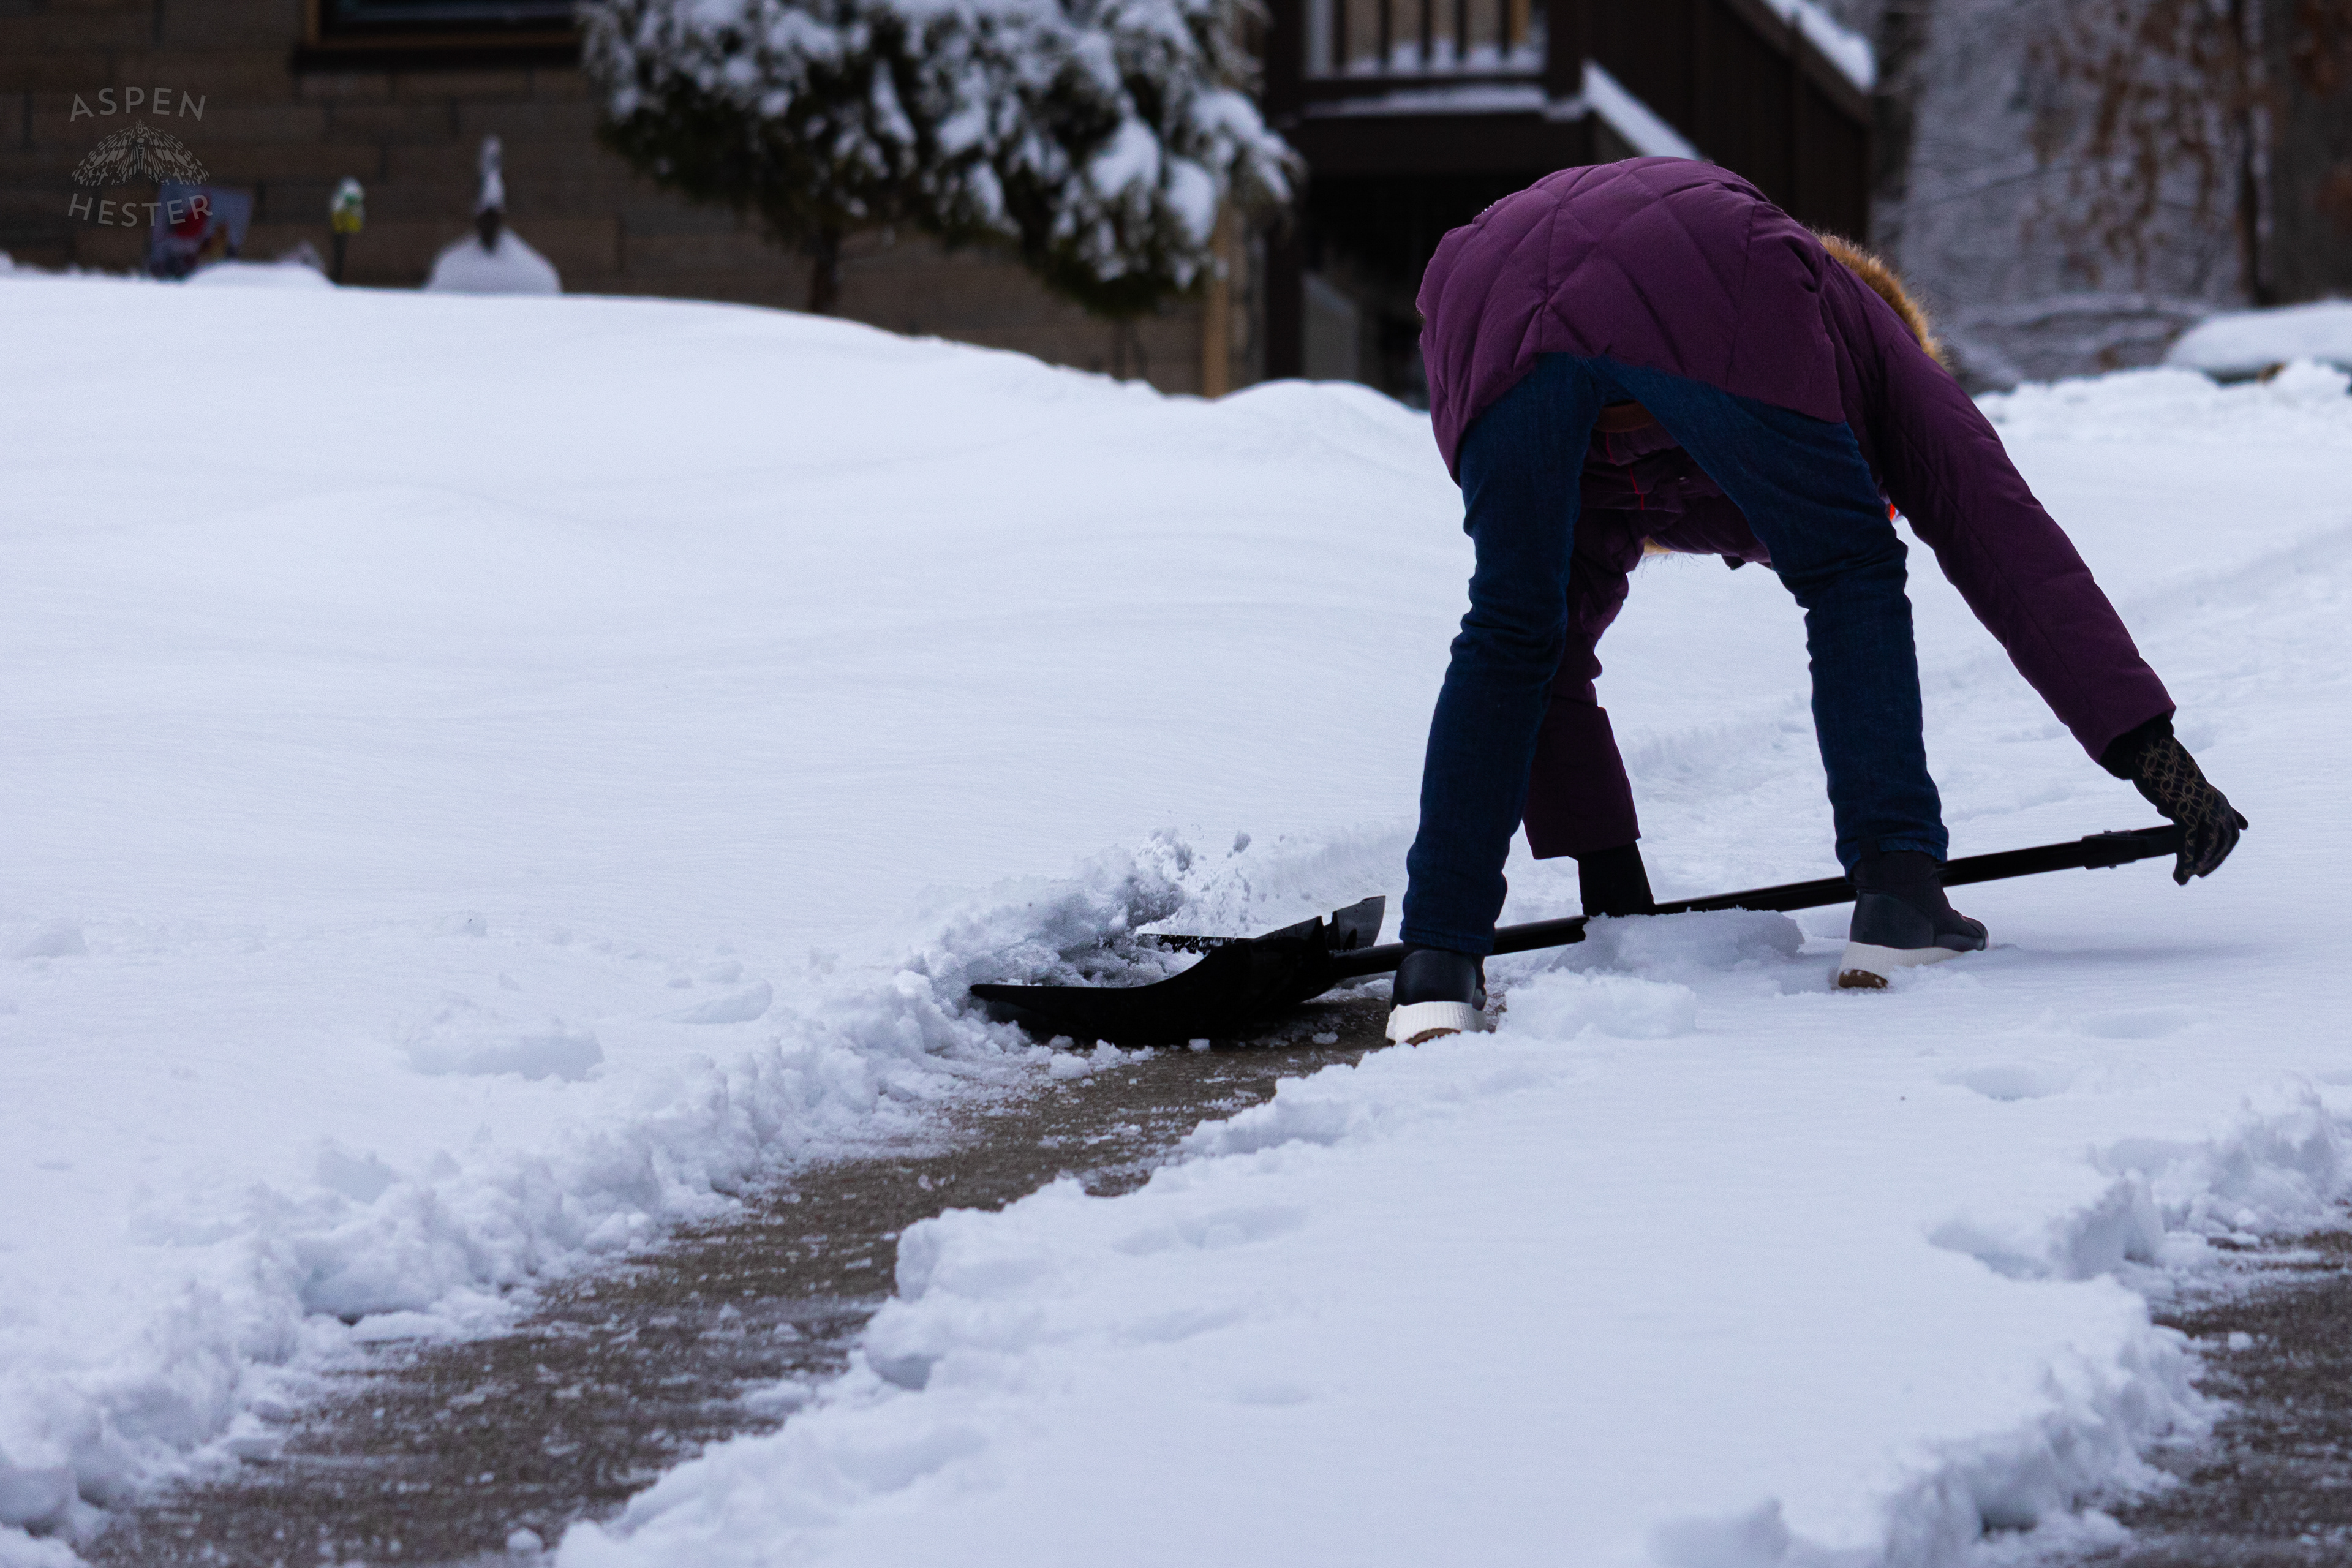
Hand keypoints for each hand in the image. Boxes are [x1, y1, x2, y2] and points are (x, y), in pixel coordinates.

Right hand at [2128, 734, 2247, 883]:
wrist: (2156, 758)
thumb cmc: (2171, 775)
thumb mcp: (2194, 790)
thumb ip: (2209, 804)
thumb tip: (2220, 816)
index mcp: (2220, 803)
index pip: (2230, 834)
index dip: (2222, 852)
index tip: (2207, 865)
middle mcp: (2217, 808)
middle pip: (2221, 842)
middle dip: (2211, 861)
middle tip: (2196, 874)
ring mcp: (2203, 812)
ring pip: (2207, 847)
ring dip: (2196, 866)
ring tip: (2182, 879)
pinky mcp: (2187, 816)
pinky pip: (2188, 846)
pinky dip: (2185, 863)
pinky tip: (2179, 876)